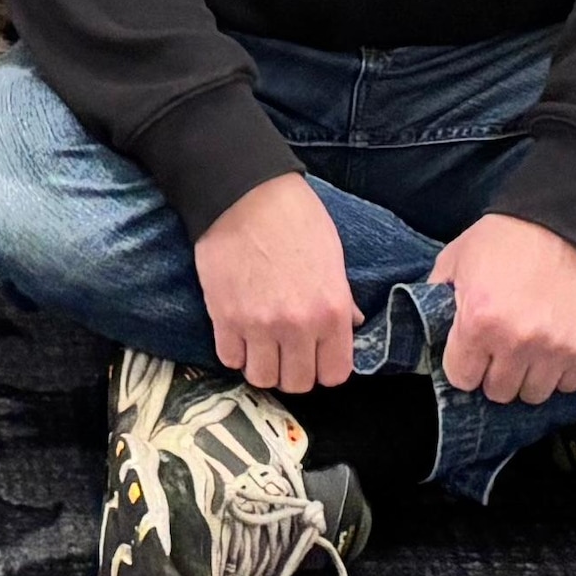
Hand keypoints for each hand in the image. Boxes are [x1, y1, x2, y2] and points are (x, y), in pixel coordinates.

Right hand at [192, 175, 361, 399]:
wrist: (244, 193)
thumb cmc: (294, 217)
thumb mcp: (332, 255)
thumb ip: (341, 299)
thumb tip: (351, 325)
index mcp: (331, 311)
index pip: (335, 374)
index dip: (324, 367)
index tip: (315, 355)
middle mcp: (298, 326)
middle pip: (296, 383)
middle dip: (292, 370)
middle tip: (286, 350)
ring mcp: (258, 325)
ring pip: (261, 377)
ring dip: (262, 364)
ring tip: (260, 344)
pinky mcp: (224, 318)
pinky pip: (229, 359)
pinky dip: (234, 351)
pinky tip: (238, 332)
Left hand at [429, 212, 575, 404]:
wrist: (565, 220)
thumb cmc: (507, 237)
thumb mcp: (457, 257)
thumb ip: (437, 295)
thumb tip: (426, 324)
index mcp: (479, 321)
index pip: (462, 378)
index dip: (464, 364)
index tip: (471, 352)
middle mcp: (516, 342)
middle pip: (499, 391)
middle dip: (495, 372)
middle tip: (501, 347)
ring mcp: (553, 349)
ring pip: (534, 394)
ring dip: (528, 375)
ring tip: (528, 348)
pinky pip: (568, 384)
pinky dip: (560, 371)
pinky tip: (554, 345)